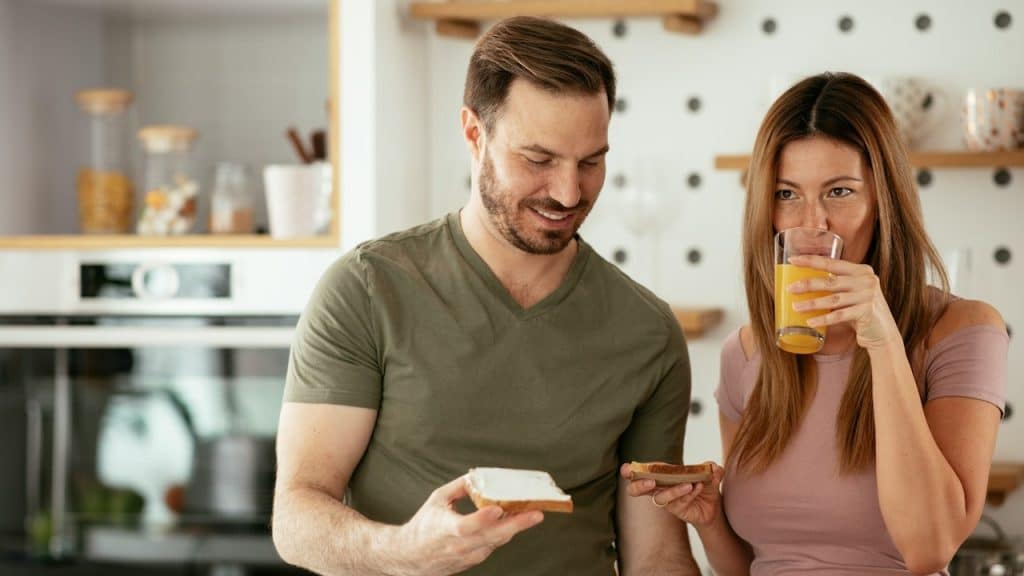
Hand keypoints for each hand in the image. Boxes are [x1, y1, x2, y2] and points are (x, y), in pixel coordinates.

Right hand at [394, 474, 543, 575]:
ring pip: (497, 541)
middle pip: (491, 536)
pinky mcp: (474, 560)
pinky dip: (505, 534)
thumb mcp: (437, 500)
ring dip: (515, 528)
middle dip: (516, 525)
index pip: (466, 526)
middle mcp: (458, 545)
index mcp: (444, 528)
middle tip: (536, 513)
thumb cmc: (424, 526)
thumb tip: (478, 475)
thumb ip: (459, 487)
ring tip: (532, 513)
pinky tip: (514, 521)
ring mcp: (467, 556)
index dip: (482, 518)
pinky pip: (494, 545)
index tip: (497, 509)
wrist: (411, 557)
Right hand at [620, 461, 724, 527]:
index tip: (627, 468)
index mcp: (661, 474)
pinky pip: (678, 502)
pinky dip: (688, 494)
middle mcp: (659, 487)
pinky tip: (698, 487)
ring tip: (687, 485)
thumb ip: (711, 468)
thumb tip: (712, 467)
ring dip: (673, 490)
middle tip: (649, 482)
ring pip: (659, 498)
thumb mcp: (711, 474)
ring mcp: (667, 500)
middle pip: (637, 489)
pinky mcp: (676, 510)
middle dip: (638, 485)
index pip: (643, 471)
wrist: (714, 506)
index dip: (632, 470)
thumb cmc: (705, 485)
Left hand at [788, 255, 901, 350]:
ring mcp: (868, 296)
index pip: (832, 262)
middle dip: (808, 284)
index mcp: (861, 270)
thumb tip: (801, 283)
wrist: (882, 332)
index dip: (811, 260)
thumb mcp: (851, 292)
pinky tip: (810, 322)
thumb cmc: (860, 310)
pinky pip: (840, 315)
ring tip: (795, 307)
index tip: (792, 260)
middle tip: (789, 288)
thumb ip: (835, 284)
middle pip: (831, 281)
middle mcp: (866, 280)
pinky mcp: (867, 312)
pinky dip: (824, 319)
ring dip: (812, 303)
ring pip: (833, 299)